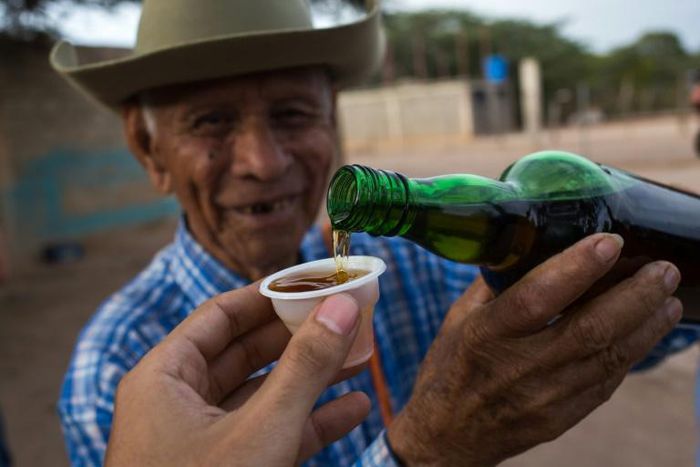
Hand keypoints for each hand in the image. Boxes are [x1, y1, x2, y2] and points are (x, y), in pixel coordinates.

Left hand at [105, 285, 370, 466]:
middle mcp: (179, 403)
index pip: (220, 316)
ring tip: (361, 358)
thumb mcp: (263, 427)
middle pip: (247, 352)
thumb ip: (305, 366)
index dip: (268, 295)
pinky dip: (312, 422)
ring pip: (265, 394)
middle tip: (345, 317)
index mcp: (165, 378)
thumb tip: (343, 307)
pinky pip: (273, 433)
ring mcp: (204, 440)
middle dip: (300, 337)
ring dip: (313, 379)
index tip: (313, 282)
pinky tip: (356, 409)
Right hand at [388, 233, 681, 465]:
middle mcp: (519, 366)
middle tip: (663, 270)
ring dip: (646, 325)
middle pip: (590, 329)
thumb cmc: (450, 370)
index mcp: (487, 335)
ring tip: (668, 299)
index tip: (611, 242)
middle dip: (635, 295)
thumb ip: (495, 285)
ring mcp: (545, 397)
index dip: (577, 268)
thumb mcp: (458, 319)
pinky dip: (630, 353)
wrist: (447, 438)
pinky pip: (606, 382)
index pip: (538, 298)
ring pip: (609, 356)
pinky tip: (644, 332)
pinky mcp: (562, 418)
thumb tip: (531, 247)